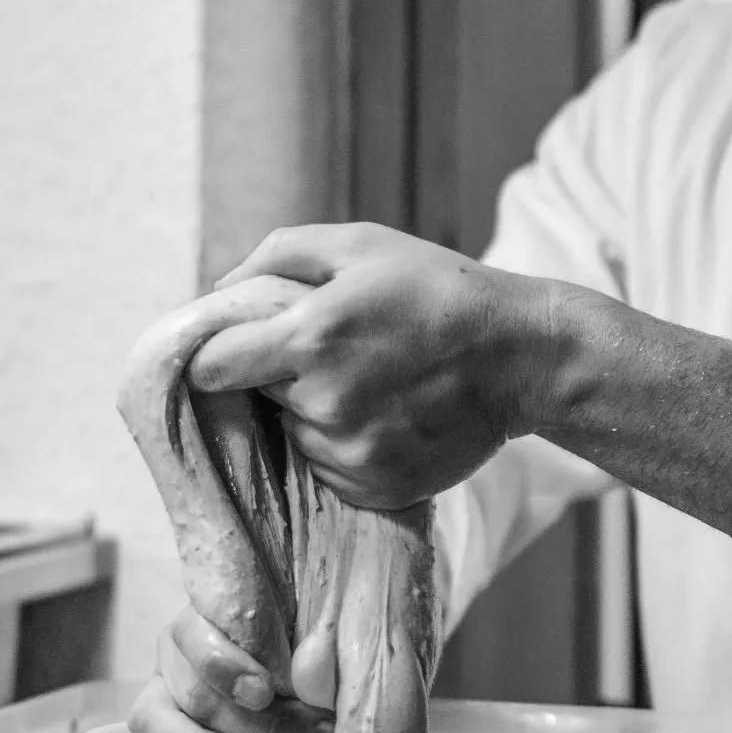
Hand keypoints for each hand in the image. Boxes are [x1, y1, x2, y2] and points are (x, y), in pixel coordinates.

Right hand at [74, 607, 336, 732]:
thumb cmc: (307, 684)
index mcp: (215, 622)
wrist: (289, 725)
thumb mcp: (314, 664)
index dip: (231, 664)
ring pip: (150, 717)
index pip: (202, 630)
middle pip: (195, 688)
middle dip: (256, 723)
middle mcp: (178, 659)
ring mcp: (153, 701)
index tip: (267, 694)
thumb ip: (316, 660)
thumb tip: (320, 660)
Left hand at [185, 222, 558, 509]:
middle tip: (331, 352)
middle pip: (253, 399)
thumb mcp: (361, 244)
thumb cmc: (438, 289)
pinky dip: (346, 444)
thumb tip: (219, 287)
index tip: (236, 347)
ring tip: (371, 381)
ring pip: (293, 435)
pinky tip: (388, 413)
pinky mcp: (374, 488)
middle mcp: (323, 403)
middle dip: (276, 375)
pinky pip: (328, 467)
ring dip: (312, 411)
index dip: (215, 355)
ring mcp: (350, 452)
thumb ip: (278, 254)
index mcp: (311, 336)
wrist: (522, 356)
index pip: (209, 367)